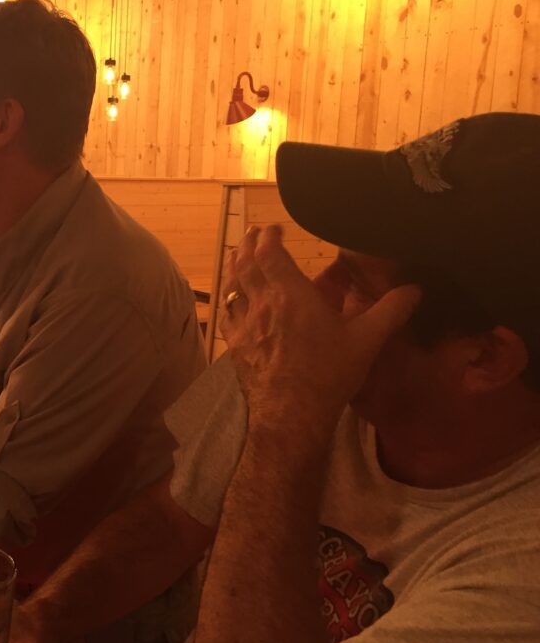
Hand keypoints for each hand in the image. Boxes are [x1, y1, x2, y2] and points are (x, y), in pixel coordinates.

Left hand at [220, 225, 419, 434]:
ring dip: (234, 266)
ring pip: (232, 286)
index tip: (273, 228)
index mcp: (291, 295)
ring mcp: (244, 325)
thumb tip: (416, 290)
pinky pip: (226, 314)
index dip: (269, 237)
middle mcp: (262, 304)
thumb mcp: (367, 340)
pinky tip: (231, 299)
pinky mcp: (235, 346)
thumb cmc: (328, 374)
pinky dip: (228, 298)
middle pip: (246, 264)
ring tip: (238, 255)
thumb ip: (390, 311)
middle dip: (248, 245)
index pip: (271, 253)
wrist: (291, 414)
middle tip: (252, 235)